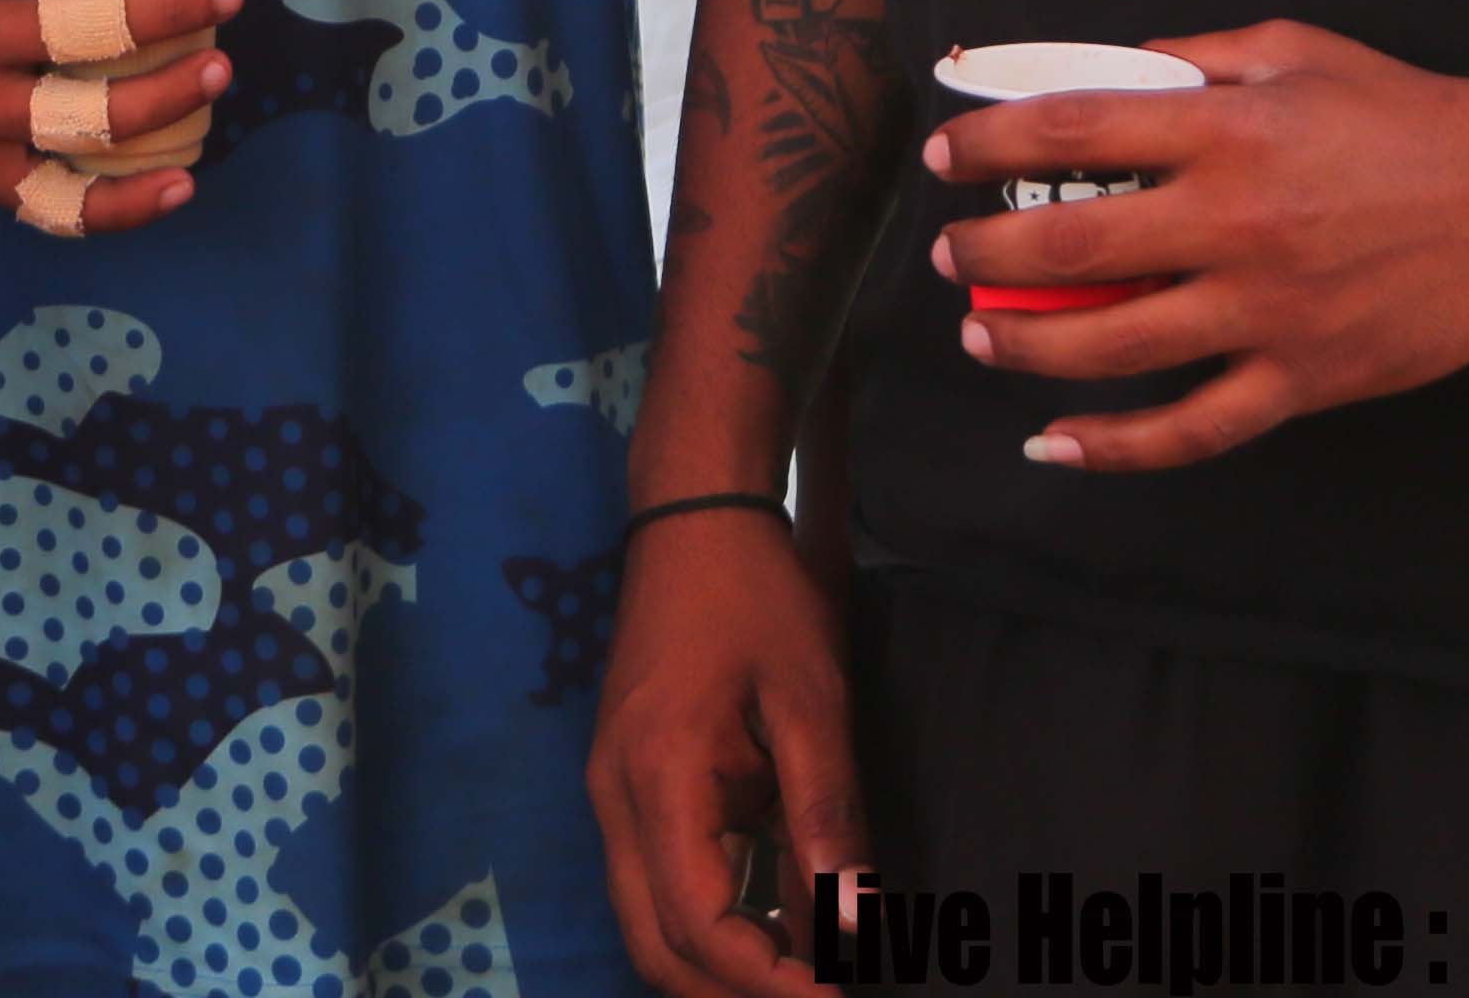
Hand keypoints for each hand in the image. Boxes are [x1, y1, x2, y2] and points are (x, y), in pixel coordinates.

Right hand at [590, 506, 858, 997]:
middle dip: (732, 992)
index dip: (767, 980)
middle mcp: (616, 801)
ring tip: (805, 968)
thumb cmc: (757, 599)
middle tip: (820, 996)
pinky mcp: (628, 782)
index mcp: (658, 782)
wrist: (692, 518)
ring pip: (649, 921)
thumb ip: (828, 814)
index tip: (838, 995)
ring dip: (720, 962)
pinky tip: (776, 918)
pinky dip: (711, 918)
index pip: (698, 925)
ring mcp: (613, 793)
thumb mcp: (810, 701)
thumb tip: (855, 924)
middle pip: (655, 945)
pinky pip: (657, 879)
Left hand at [925, 20, 1468, 469]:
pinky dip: (1118, 446)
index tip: (946, 156)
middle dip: (989, 251)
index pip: (1073, 129)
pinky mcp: (1306, 379)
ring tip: (980, 333)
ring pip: (1115, 342)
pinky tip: (1057, 444)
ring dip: (1028, 342)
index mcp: (1226, 128)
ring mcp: (1269, 310)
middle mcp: (1236, 222)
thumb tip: (1103, 67)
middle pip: (1075, 242)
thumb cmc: (1405, 113)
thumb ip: (1191, 56)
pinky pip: (1194, 428)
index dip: (991, 143)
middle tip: (951, 255)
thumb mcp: (1291, 51)